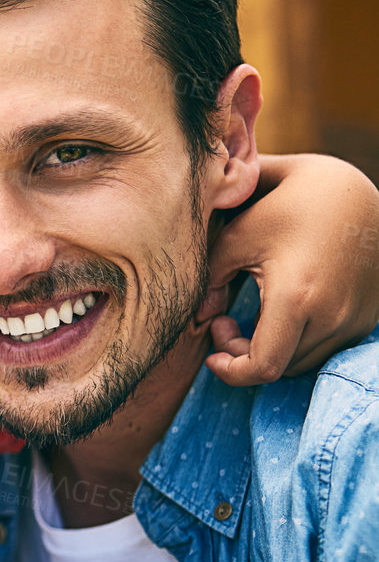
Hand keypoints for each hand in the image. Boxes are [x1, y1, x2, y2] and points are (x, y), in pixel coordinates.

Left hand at [205, 153, 378, 384]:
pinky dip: (298, 339)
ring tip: (255, 309)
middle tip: (225, 319)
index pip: (263, 367)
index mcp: (297, 298)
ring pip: (303, 361)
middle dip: (243, 354)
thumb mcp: (239, 233)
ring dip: (272, 347)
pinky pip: (326, 346)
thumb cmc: (290, 204)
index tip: (212, 350)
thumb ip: (210, 278)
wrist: (356, 190)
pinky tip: (285, 307)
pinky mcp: (367, 316)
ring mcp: (355, 319)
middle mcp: (333, 317)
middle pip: (280, 368)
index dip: (231, 371)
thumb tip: (199, 317)